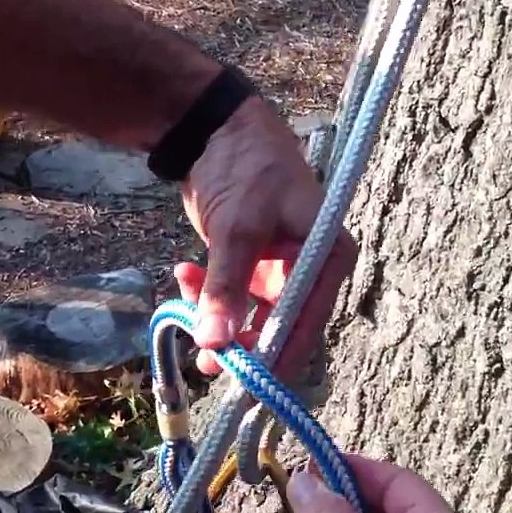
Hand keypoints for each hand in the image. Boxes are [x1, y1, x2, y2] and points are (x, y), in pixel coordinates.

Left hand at [178, 95, 355, 376]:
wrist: (218, 128)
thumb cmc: (246, 167)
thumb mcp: (237, 228)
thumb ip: (227, 288)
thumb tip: (216, 342)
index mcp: (327, 257)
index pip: (307, 321)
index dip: (278, 356)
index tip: (250, 384)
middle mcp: (310, 269)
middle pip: (279, 326)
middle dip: (241, 342)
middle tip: (207, 360)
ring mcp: (279, 269)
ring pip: (249, 316)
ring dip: (217, 317)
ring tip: (185, 311)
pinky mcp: (251, 265)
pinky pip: (230, 295)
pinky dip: (206, 293)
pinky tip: (185, 272)